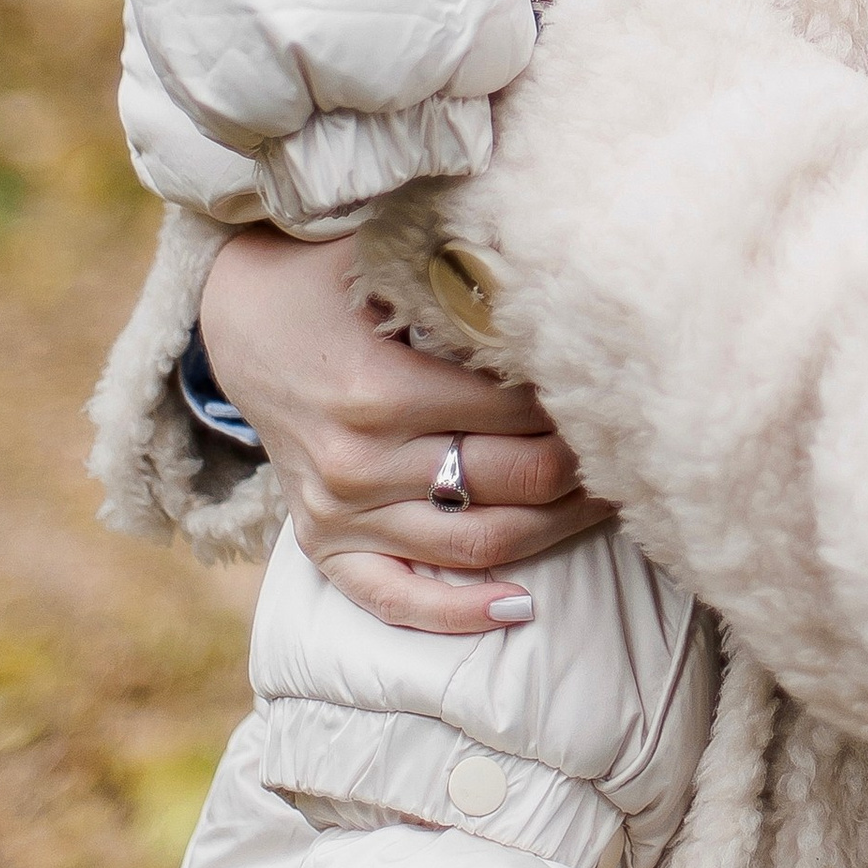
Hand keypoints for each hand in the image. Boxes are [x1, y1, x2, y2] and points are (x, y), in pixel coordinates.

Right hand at [200, 226, 616, 633]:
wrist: (240, 321)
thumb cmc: (331, 279)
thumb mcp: (384, 252)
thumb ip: (459, 260)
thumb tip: (551, 255)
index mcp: (379, 387)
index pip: (514, 410)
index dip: (575, 401)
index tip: (613, 388)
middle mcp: (358, 460)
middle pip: (508, 481)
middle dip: (582, 468)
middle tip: (627, 446)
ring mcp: (339, 510)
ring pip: (475, 544)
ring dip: (554, 531)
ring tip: (606, 506)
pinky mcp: (324, 542)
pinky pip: (393, 599)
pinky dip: (458, 614)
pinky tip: (520, 605)